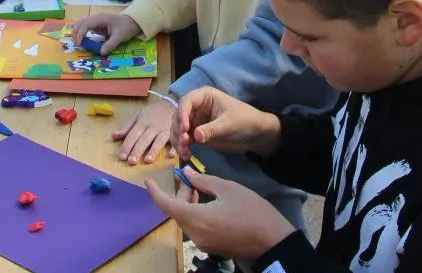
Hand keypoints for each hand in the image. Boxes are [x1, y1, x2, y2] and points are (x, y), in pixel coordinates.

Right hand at [70, 13, 142, 55]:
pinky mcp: (95, 24)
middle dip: (75, 33)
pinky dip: (80, 32)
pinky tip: (80, 40)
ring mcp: (95, 20)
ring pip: (80, 23)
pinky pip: (84, 26)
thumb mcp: (120, 37)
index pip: (85, 24)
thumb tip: (101, 53)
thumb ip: (110, 44)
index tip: (79, 44)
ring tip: (77, 43)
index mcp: (100, 19)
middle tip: (77, 45)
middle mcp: (95, 18)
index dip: (80, 34)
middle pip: (80, 23)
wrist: (130, 22)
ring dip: (76, 32)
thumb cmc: (125, 28)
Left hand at [113, 101, 175, 164]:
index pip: (133, 135)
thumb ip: (127, 127)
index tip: (122, 157)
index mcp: (142, 123)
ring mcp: (164, 130)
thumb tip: (114, 136)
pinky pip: (175, 141)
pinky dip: (174, 148)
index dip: (127, 146)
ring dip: (154, 150)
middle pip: (144, 139)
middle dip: (137, 150)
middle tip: (131, 161)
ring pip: (159, 141)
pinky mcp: (174, 133)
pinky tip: (172, 155)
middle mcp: (153, 127)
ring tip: (147, 160)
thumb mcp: (138, 116)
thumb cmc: (152, 113)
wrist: (170, 104)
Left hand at [145, 170, 295, 261]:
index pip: (166, 205)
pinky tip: (206, 202)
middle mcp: (195, 234)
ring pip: (186, 219)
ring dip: (188, 203)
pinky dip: (196, 213)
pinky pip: (196, 227)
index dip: (154, 192)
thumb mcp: (228, 189)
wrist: (273, 241)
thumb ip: (203, 181)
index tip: (148, 181)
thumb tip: (186, 175)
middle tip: (189, 178)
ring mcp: (203, 243)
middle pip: (177, 211)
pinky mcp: (211, 246)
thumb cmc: (252, 211)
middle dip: (180, 193)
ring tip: (199, 188)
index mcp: (196, 219)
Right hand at [172, 87, 279, 159]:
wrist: (256, 136)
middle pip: (179, 116)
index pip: (186, 102)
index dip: (182, 115)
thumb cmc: (245, 121)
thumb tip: (195, 136)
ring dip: (178, 140)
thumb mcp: (229, 124)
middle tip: (184, 144)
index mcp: (204, 96)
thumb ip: (212, 130)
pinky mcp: (197, 134)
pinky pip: (184, 139)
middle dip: (178, 130)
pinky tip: (186, 155)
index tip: (184, 130)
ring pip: (178, 129)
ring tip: (184, 153)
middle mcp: (197, 107)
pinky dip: (182, 147)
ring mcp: (196, 120)